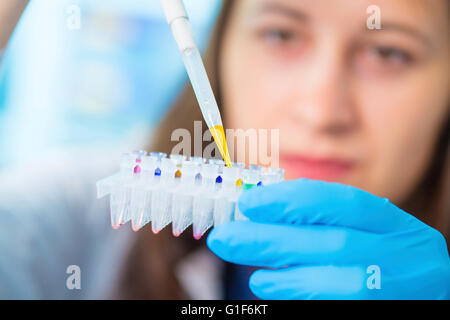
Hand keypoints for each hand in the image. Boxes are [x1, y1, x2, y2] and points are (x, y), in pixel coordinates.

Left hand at [207, 179, 449, 298]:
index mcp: (393, 224)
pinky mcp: (384, 309)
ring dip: (285, 274)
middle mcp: (402, 253)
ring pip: (339, 280)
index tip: (248, 203)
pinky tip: (271, 288)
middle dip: (272, 238)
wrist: (430, 297)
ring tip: (250, 272)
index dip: (291, 200)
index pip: (340, 201)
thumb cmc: (387, 262)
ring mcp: (398, 286)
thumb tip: (262, 216)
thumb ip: (324, 224)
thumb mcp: (367, 234)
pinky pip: (338, 302)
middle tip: (224, 237)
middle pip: (332, 241)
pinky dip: (301, 294)